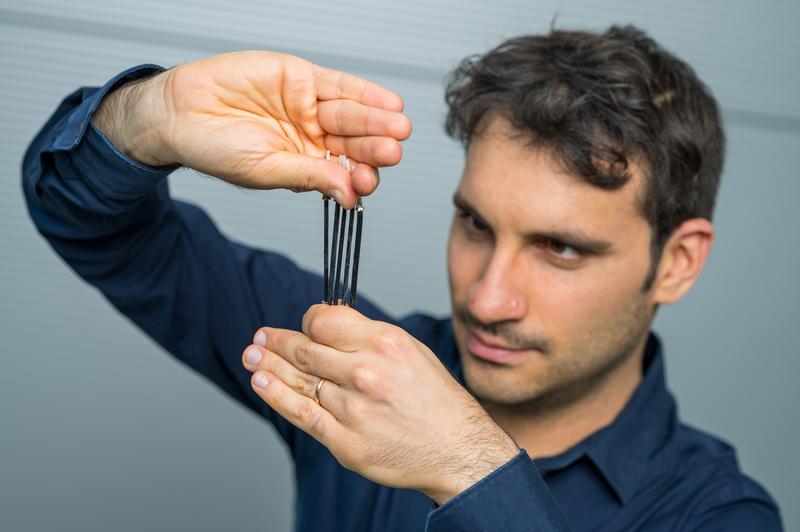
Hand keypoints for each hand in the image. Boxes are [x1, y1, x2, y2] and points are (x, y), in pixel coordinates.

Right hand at [93, 51, 411, 207]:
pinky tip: (387, 103)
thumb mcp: (264, 169)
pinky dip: (364, 93)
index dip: (359, 177)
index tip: (368, 183)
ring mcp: (309, 108)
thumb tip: (348, 196)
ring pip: (352, 114)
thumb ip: (308, 176)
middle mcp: (313, 137)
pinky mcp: (301, 78)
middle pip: (354, 143)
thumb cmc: (214, 148)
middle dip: (375, 148)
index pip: (343, 173)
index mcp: (306, 165)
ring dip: (376, 121)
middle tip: (392, 152)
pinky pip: (339, 85)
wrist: (179, 112)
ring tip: (397, 127)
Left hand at [241, 305, 519, 503]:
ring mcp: (354, 409)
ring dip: (268, 366)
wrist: (457, 448)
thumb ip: (366, 336)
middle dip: (277, 341)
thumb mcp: (410, 350)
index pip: (324, 321)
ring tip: (251, 356)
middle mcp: (367, 373)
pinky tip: (262, 384)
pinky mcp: (346, 442)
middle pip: (305, 349)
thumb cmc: (434, 399)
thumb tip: (325, 326)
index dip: (307, 321)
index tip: (303, 325)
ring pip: (298, 380)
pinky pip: (302, 414)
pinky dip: (277, 396)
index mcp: (385, 343)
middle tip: (260, 338)